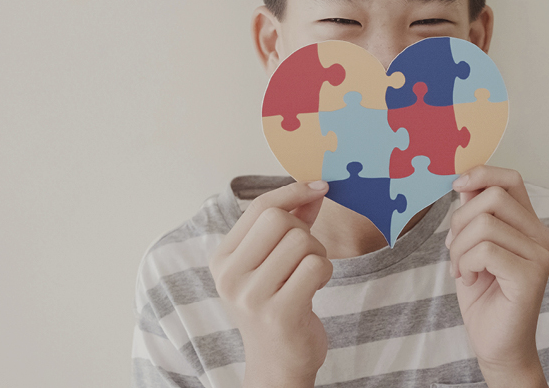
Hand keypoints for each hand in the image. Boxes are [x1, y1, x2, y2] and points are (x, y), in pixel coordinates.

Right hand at [209, 180, 332, 387]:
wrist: (277, 362)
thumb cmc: (277, 304)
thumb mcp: (273, 261)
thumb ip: (292, 222)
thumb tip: (314, 188)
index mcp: (222, 259)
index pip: (259, 207)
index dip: (293, 192)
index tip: (318, 187)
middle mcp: (230, 277)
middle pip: (280, 220)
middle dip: (304, 231)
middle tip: (305, 256)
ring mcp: (252, 297)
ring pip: (303, 242)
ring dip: (317, 254)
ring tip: (308, 276)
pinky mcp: (279, 313)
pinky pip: (317, 266)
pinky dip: (325, 273)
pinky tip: (314, 289)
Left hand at [446, 166, 548, 386]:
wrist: (496, 344)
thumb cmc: (485, 295)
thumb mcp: (472, 246)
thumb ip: (474, 214)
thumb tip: (465, 181)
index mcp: (530, 224)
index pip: (511, 179)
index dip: (482, 173)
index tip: (457, 185)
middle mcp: (542, 236)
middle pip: (493, 197)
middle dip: (460, 219)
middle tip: (454, 248)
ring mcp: (540, 256)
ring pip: (485, 224)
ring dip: (460, 248)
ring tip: (462, 269)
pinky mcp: (530, 276)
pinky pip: (485, 251)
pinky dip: (467, 263)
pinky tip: (470, 279)